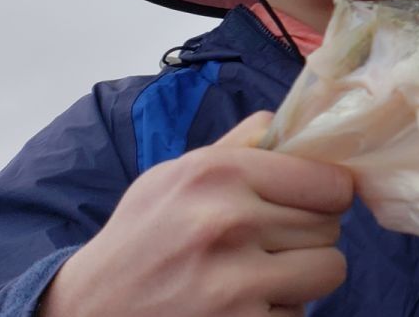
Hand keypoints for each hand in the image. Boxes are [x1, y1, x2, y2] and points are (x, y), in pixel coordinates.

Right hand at [40, 112, 353, 316]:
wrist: (87, 311)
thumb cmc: (141, 238)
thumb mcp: (174, 176)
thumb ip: (239, 147)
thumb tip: (293, 121)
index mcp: (218, 173)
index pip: (330, 182)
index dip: (327, 194)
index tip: (313, 202)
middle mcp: (228, 222)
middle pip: (331, 226)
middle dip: (310, 235)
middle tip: (270, 243)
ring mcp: (234, 282)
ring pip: (329, 270)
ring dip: (303, 276)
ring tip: (261, 273)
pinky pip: (301, 313)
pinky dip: (280, 312)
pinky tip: (242, 304)